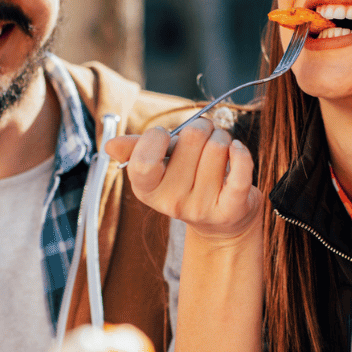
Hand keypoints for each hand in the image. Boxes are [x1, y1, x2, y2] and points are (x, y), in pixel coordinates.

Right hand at [107, 120, 260, 241]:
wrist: (221, 224)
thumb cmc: (188, 184)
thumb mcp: (161, 169)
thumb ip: (137, 151)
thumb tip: (110, 145)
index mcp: (148, 190)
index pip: (143, 160)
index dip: (156, 136)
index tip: (165, 135)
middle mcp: (172, 202)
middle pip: (192, 138)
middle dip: (201, 127)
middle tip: (204, 136)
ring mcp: (202, 207)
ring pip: (218, 146)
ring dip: (222, 137)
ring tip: (221, 148)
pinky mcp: (232, 208)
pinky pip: (241, 169)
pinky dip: (241, 152)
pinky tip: (236, 149)